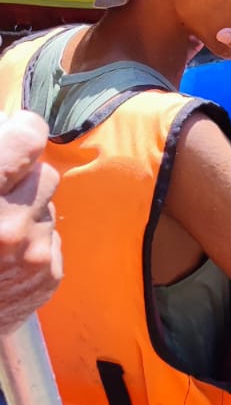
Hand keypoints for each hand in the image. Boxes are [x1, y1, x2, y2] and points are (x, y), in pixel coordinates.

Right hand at [0, 111, 61, 333]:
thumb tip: (10, 126)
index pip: (28, 138)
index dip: (21, 132)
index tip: (17, 133)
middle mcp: (8, 226)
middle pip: (46, 173)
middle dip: (24, 178)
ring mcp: (31, 255)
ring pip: (49, 207)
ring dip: (27, 211)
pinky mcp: (47, 278)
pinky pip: (51, 238)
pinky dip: (32, 242)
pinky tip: (2, 258)